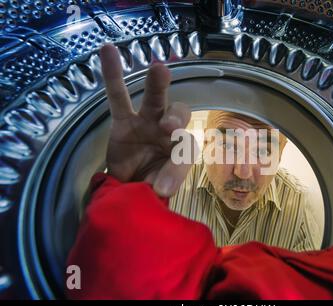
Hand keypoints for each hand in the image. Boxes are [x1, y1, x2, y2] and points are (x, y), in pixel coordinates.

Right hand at [99, 43, 192, 196]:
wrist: (128, 187)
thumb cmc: (151, 182)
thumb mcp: (161, 187)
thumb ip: (164, 183)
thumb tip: (159, 189)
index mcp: (182, 148)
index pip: (187, 150)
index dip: (177, 167)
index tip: (161, 189)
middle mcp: (168, 131)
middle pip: (180, 113)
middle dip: (176, 117)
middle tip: (167, 127)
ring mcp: (146, 121)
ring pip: (155, 99)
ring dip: (157, 85)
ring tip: (158, 70)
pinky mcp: (123, 120)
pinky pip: (117, 96)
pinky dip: (113, 75)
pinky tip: (108, 51)